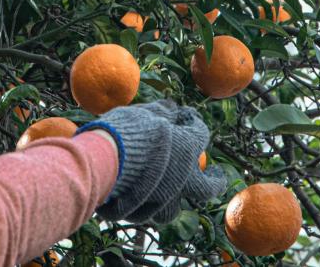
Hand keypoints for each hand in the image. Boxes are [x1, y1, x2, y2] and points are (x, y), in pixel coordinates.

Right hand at [76, 99, 226, 223]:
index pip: (201, 134)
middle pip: (207, 188)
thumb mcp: (143, 114)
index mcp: (186, 148)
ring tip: (168, 194)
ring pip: (174, 209)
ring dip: (174, 201)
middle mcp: (182, 179)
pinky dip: (144, 206)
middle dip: (215, 182)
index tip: (189, 119)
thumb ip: (160, 111)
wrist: (104, 160)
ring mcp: (164, 199)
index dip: (196, 124)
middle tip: (215, 175)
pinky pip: (147, 213)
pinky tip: (136, 197)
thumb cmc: (124, 132)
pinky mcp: (142, 212)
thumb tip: (172, 106)